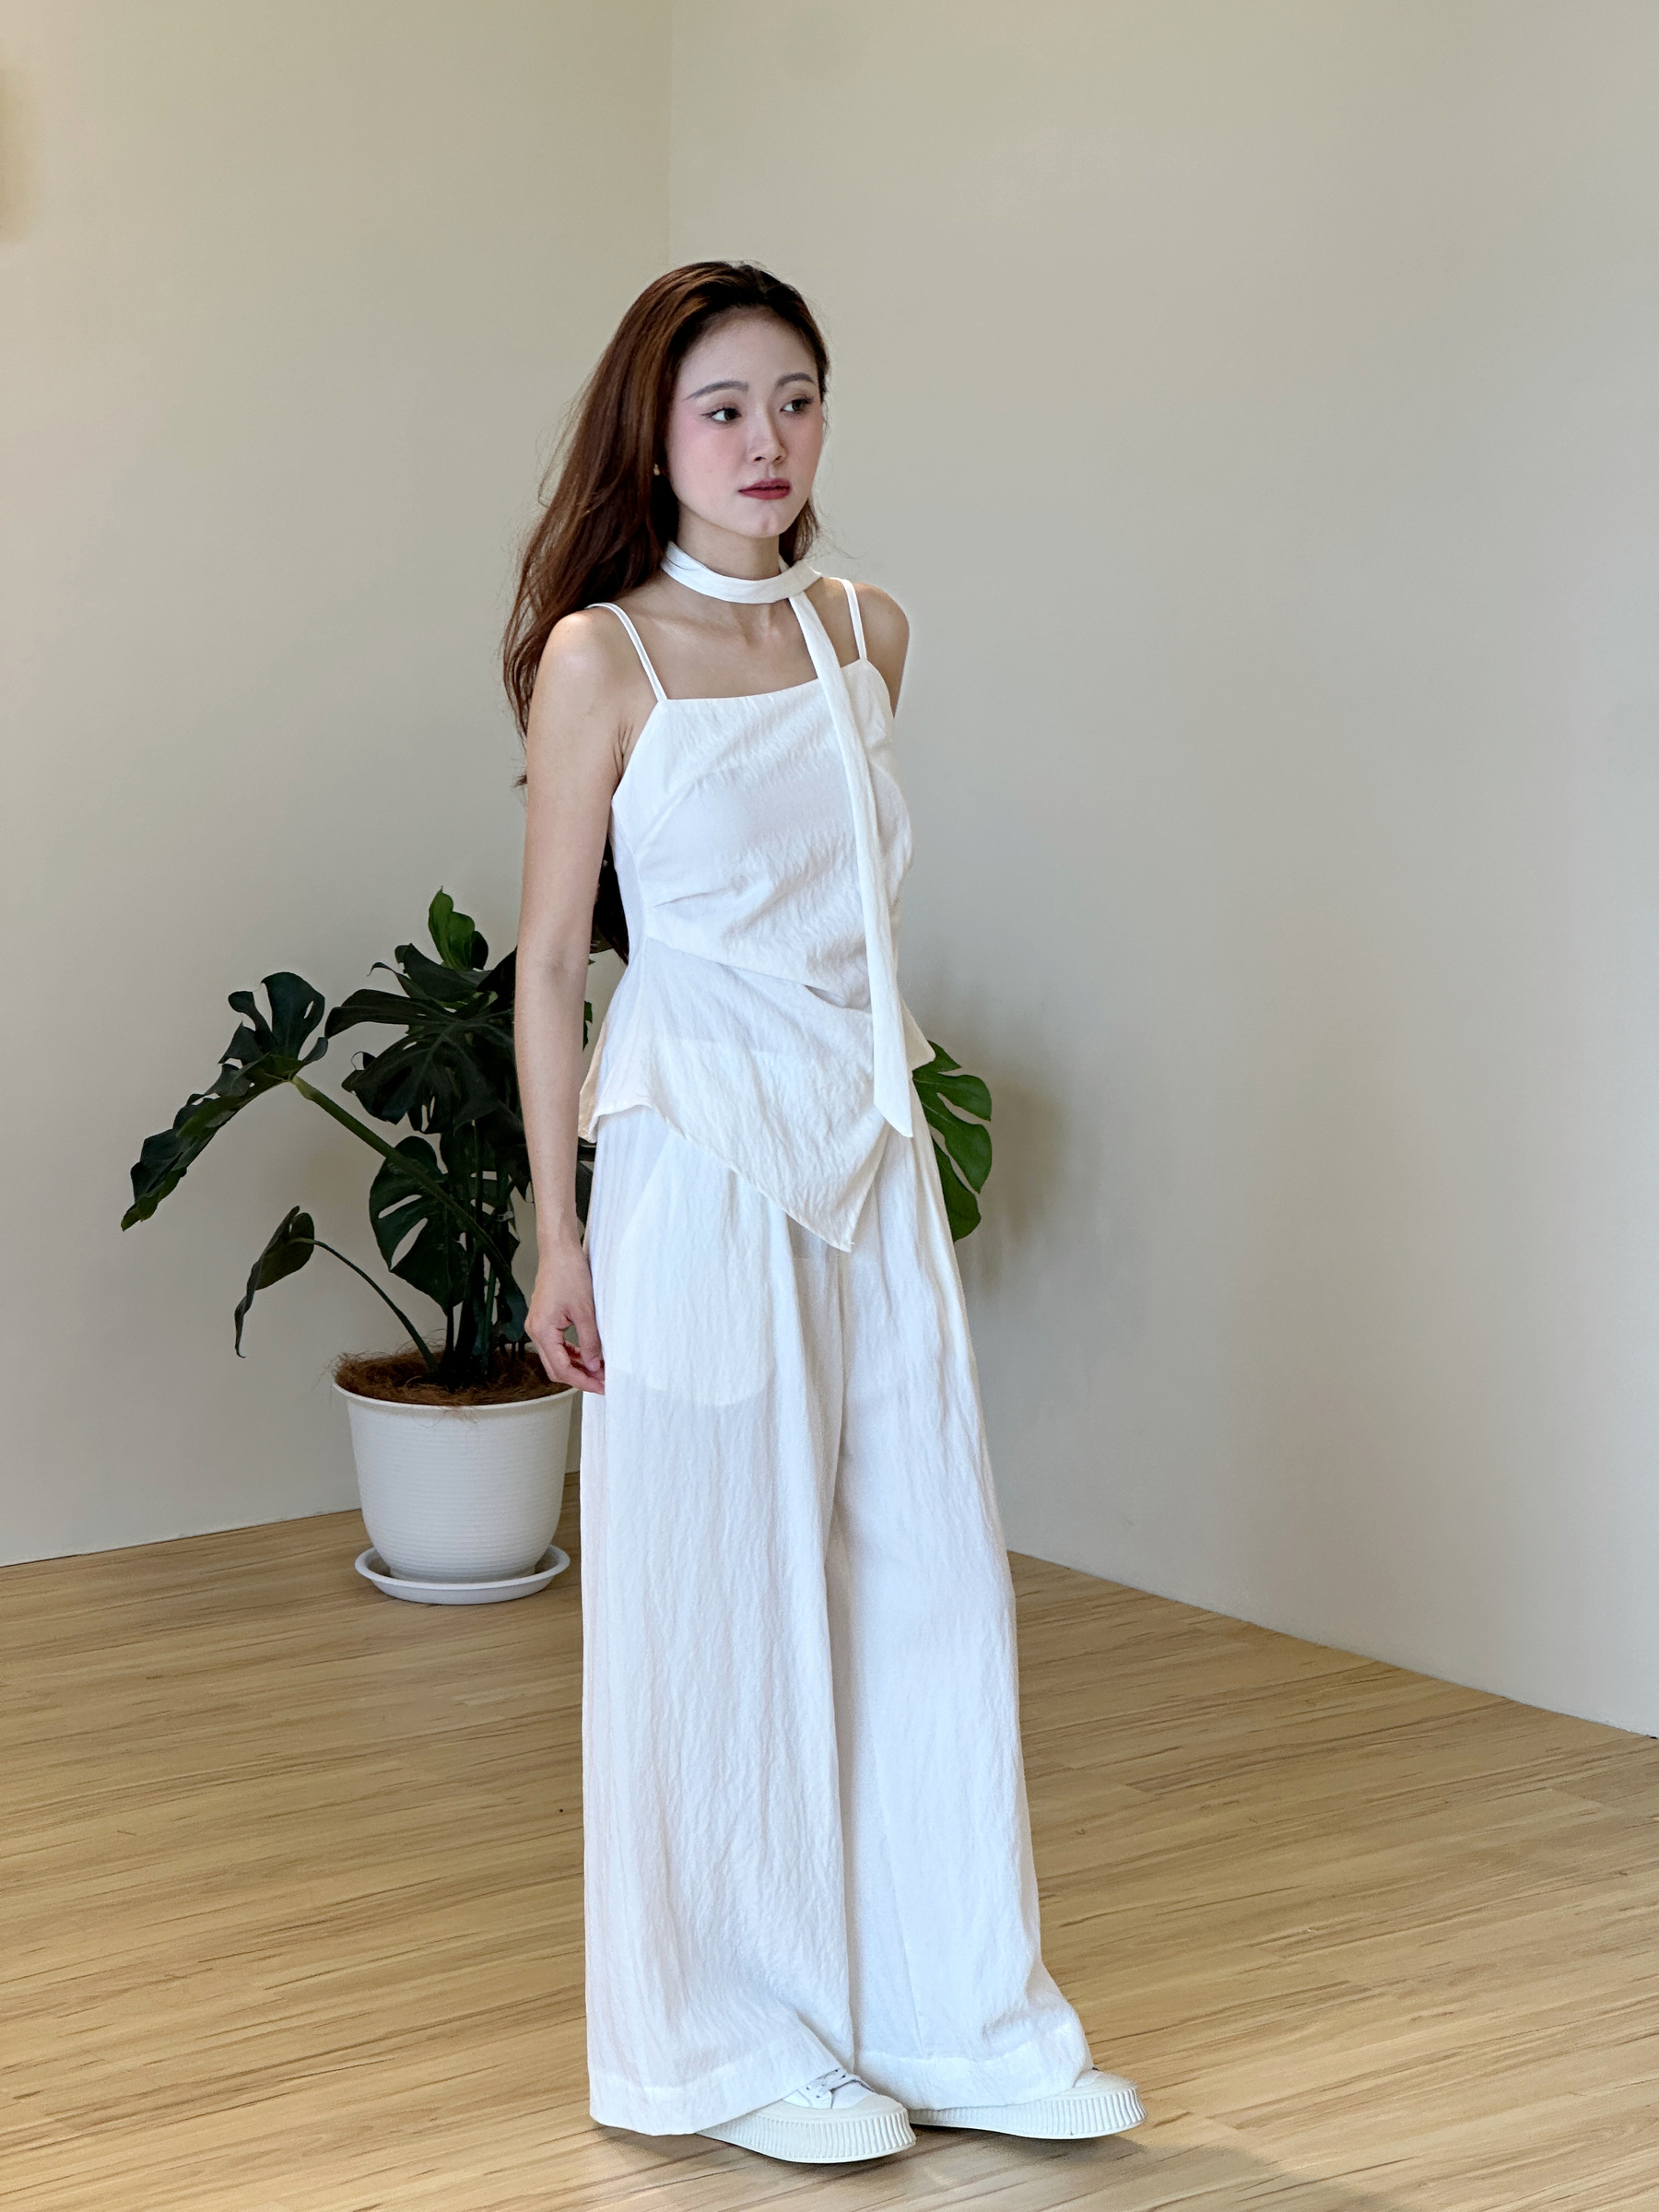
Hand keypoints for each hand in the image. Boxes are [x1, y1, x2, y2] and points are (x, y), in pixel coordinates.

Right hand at [527, 1237, 604, 1393]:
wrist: (559, 1251)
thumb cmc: (568, 1273)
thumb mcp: (585, 1311)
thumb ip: (590, 1342)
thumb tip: (594, 1366)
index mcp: (541, 1331)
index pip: (562, 1369)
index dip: (583, 1381)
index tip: (601, 1387)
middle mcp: (534, 1331)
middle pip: (555, 1368)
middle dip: (579, 1378)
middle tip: (602, 1382)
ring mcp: (537, 1326)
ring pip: (555, 1358)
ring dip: (576, 1366)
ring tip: (598, 1370)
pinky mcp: (543, 1320)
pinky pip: (556, 1345)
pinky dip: (571, 1353)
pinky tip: (587, 1356)